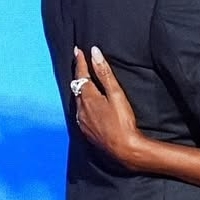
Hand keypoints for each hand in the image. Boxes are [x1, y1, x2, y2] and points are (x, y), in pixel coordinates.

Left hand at [73, 45, 142, 160]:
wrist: (123, 149)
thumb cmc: (122, 121)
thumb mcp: (116, 94)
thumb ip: (104, 73)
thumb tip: (94, 53)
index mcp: (88, 98)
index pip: (81, 75)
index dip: (80, 61)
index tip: (77, 50)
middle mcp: (80, 109)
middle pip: (76, 87)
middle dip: (78, 74)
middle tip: (79, 62)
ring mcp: (81, 121)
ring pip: (77, 100)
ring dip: (79, 89)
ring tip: (82, 81)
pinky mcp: (85, 131)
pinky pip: (79, 112)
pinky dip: (82, 103)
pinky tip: (86, 105)